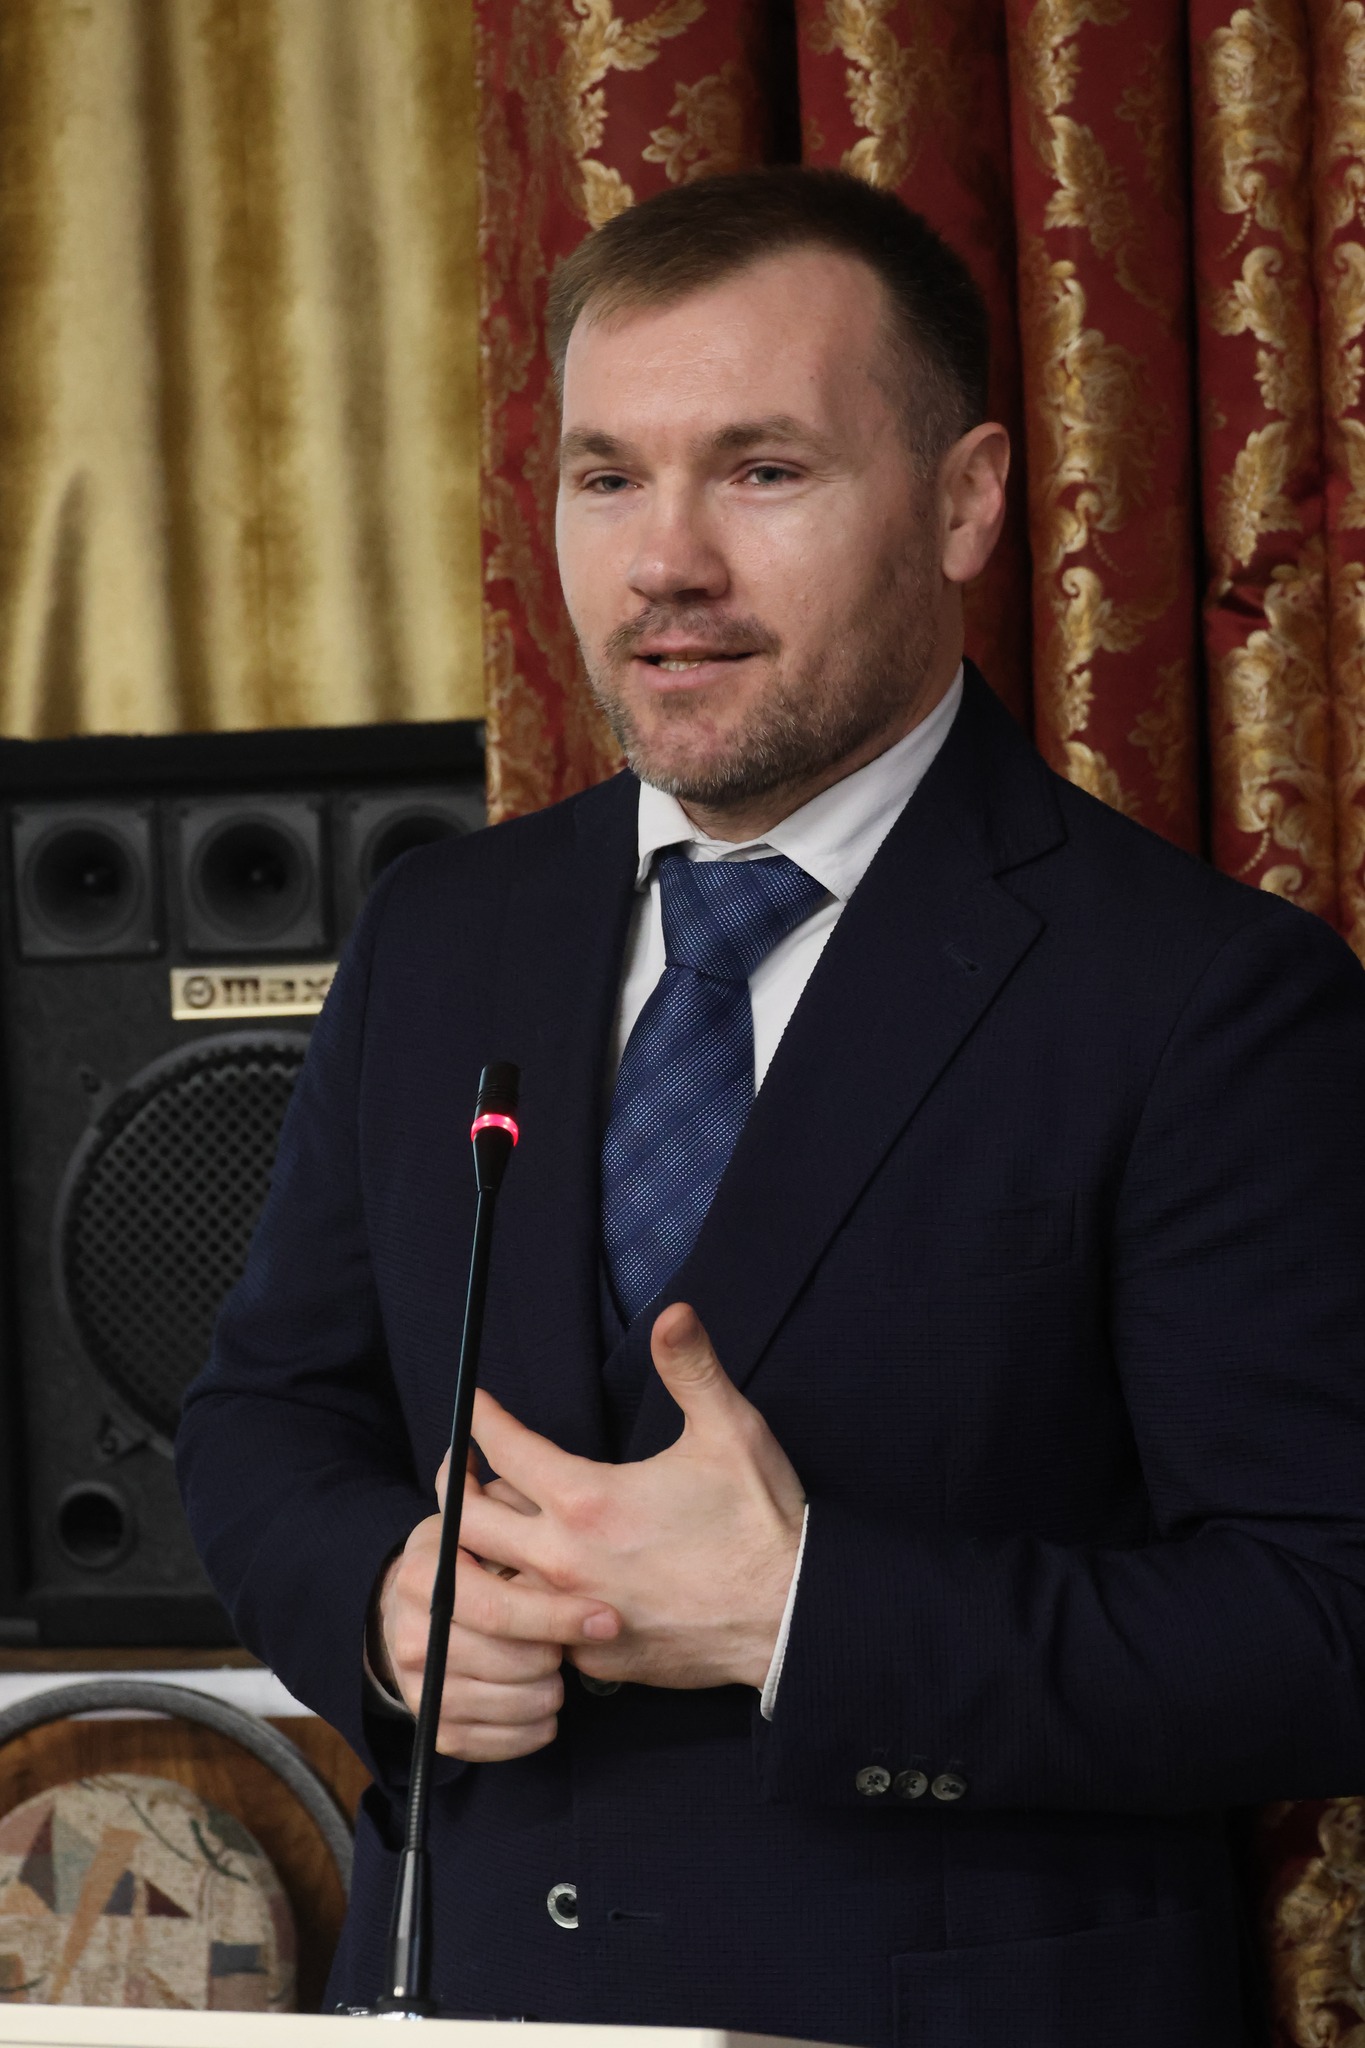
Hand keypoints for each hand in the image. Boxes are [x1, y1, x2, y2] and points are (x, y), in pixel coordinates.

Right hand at [372, 1453, 620, 1760]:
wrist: (418, 1612)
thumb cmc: (477, 1556)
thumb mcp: (482, 1512)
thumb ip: (499, 1488)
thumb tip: (484, 1439)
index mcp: (429, 1570)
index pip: (499, 1604)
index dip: (557, 1614)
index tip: (608, 1619)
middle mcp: (413, 1628)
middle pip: (508, 1660)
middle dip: (555, 1654)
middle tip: (581, 1643)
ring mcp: (418, 1681)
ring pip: (509, 1703)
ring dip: (547, 1692)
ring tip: (560, 1667)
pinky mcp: (432, 1724)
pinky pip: (496, 1742)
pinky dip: (529, 1729)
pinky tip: (543, 1705)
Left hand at [459, 1303, 805, 1691]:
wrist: (791, 1619)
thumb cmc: (760, 1521)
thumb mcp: (731, 1431)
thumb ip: (690, 1367)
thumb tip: (673, 1311)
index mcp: (588, 1502)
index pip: (501, 1449)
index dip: (481, 1417)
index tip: (475, 1400)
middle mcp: (566, 1563)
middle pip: (467, 1521)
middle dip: (458, 1484)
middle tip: (466, 1462)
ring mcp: (574, 1618)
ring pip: (493, 1580)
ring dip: (484, 1548)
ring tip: (490, 1519)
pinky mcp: (593, 1658)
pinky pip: (534, 1627)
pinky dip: (525, 1599)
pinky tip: (537, 1579)